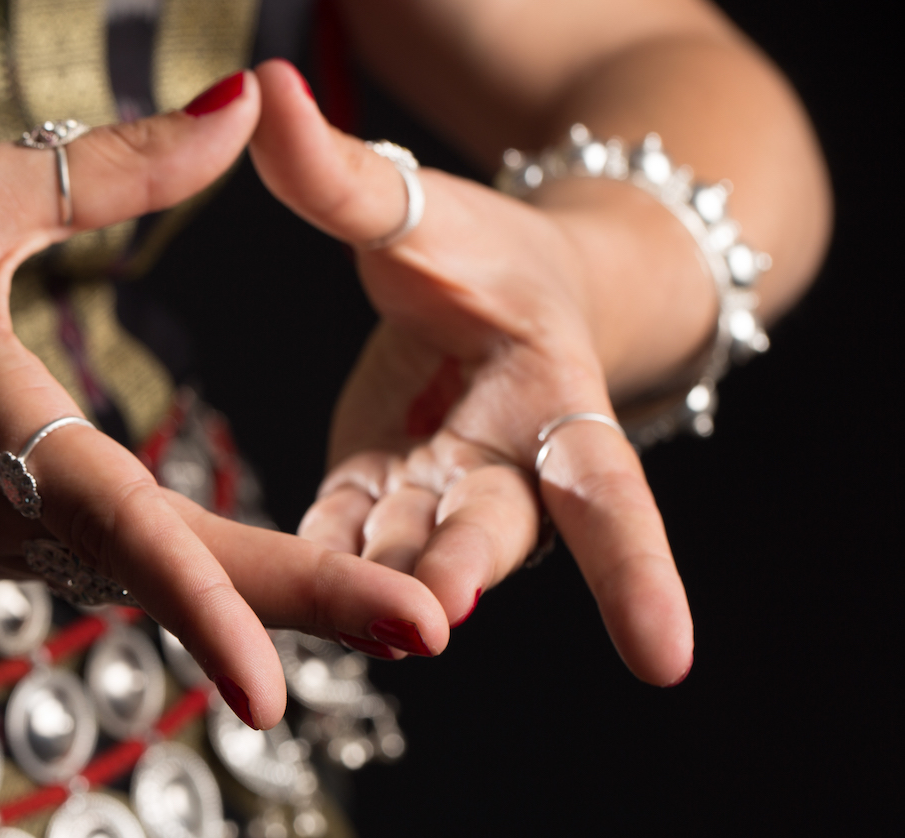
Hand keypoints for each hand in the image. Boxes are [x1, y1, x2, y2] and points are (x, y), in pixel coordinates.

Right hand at [0, 71, 450, 726]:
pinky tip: (287, 588)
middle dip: (300, 611)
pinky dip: (210, 584)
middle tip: (428, 629)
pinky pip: (123, 567)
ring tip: (394, 615)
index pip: (123, 522)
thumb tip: (245, 105)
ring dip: (272, 603)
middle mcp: (7, 511)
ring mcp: (3, 542)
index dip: (207, 603)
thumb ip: (116, 167)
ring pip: (156, 582)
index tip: (280, 694)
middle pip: (173, 575)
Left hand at [249, 60, 692, 684]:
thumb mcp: (422, 211)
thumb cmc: (492, 258)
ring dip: (380, 590)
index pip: (606, 490)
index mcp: (559, 399)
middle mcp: (509, 468)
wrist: (502, 298)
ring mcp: (439, 494)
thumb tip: (264, 88)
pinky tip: (271, 596)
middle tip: (440, 611)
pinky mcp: (373, 495)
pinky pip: (342, 537)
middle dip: (466, 570)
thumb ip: (343, 174)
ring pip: (410, 554)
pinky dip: (313, 565)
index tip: (665, 658)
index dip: (637, 573)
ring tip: (345, 622)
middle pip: (495, 530)